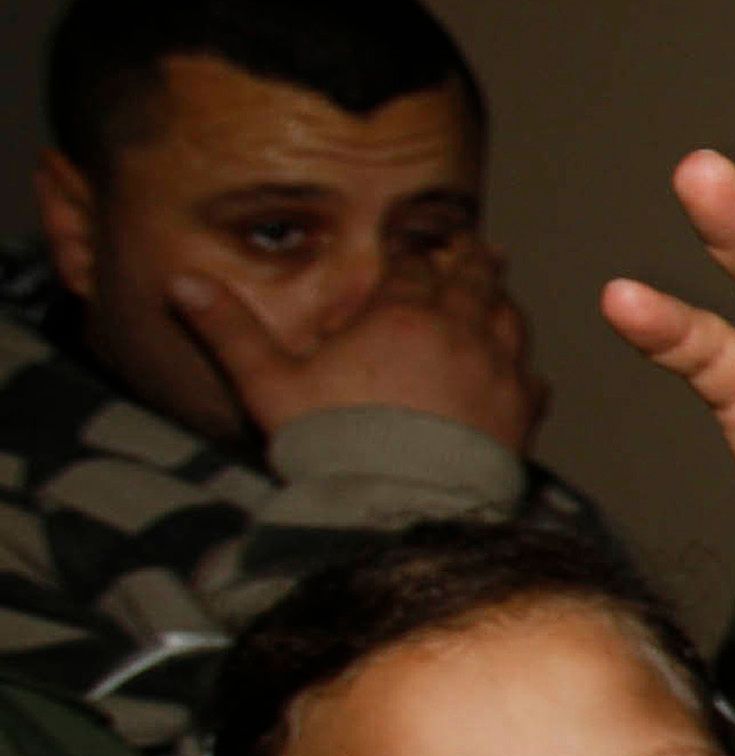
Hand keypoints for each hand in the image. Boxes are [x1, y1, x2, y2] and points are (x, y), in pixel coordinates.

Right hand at [171, 236, 545, 449]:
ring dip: (502, 304)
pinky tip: (522, 372)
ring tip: (498, 294)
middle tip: (477, 247)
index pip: (412, 267)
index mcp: (402, 314)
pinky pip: (533, 380)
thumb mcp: (269, 384)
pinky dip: (525, 369)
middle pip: (473, 281)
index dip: (412, 254)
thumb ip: (230, 331)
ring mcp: (498, 373)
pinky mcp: (522, 417)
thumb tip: (180, 283)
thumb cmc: (333, 444)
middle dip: (471, 261)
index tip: (414, 247)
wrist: (401, 508)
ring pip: (510, 321)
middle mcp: (460, 332)